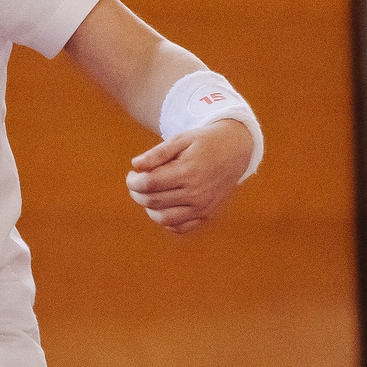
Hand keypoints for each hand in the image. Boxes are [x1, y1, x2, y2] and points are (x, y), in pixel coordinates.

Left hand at [124, 121, 252, 234]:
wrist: (235, 150)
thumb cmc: (203, 142)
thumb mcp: (181, 139)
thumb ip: (157, 153)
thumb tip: (135, 166)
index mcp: (188, 171)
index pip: (149, 183)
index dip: (133, 181)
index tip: (132, 175)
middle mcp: (196, 192)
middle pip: (153, 201)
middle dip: (137, 193)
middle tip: (136, 183)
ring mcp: (202, 206)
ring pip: (163, 218)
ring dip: (149, 208)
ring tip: (149, 194)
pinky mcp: (206, 214)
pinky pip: (179, 227)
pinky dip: (166, 220)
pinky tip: (164, 206)